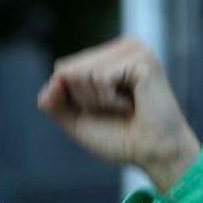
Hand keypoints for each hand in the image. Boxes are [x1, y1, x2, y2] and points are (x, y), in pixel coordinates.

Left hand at [37, 37, 200, 191]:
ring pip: (82, 72)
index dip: (73, 99)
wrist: (153, 155)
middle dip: (84, 99)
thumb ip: (55, 103)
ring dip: (98, 101)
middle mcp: (121, 47)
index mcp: (108, 56)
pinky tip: (132, 104)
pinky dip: (110, 100)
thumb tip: (48, 85)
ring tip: (125, 107)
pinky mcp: (141, 59)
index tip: (103, 110)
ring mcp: (133, 50)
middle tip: (115, 110)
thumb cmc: (120, 138)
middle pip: (68, 69)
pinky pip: (100, 78)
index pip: (63, 69)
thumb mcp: (77, 121)